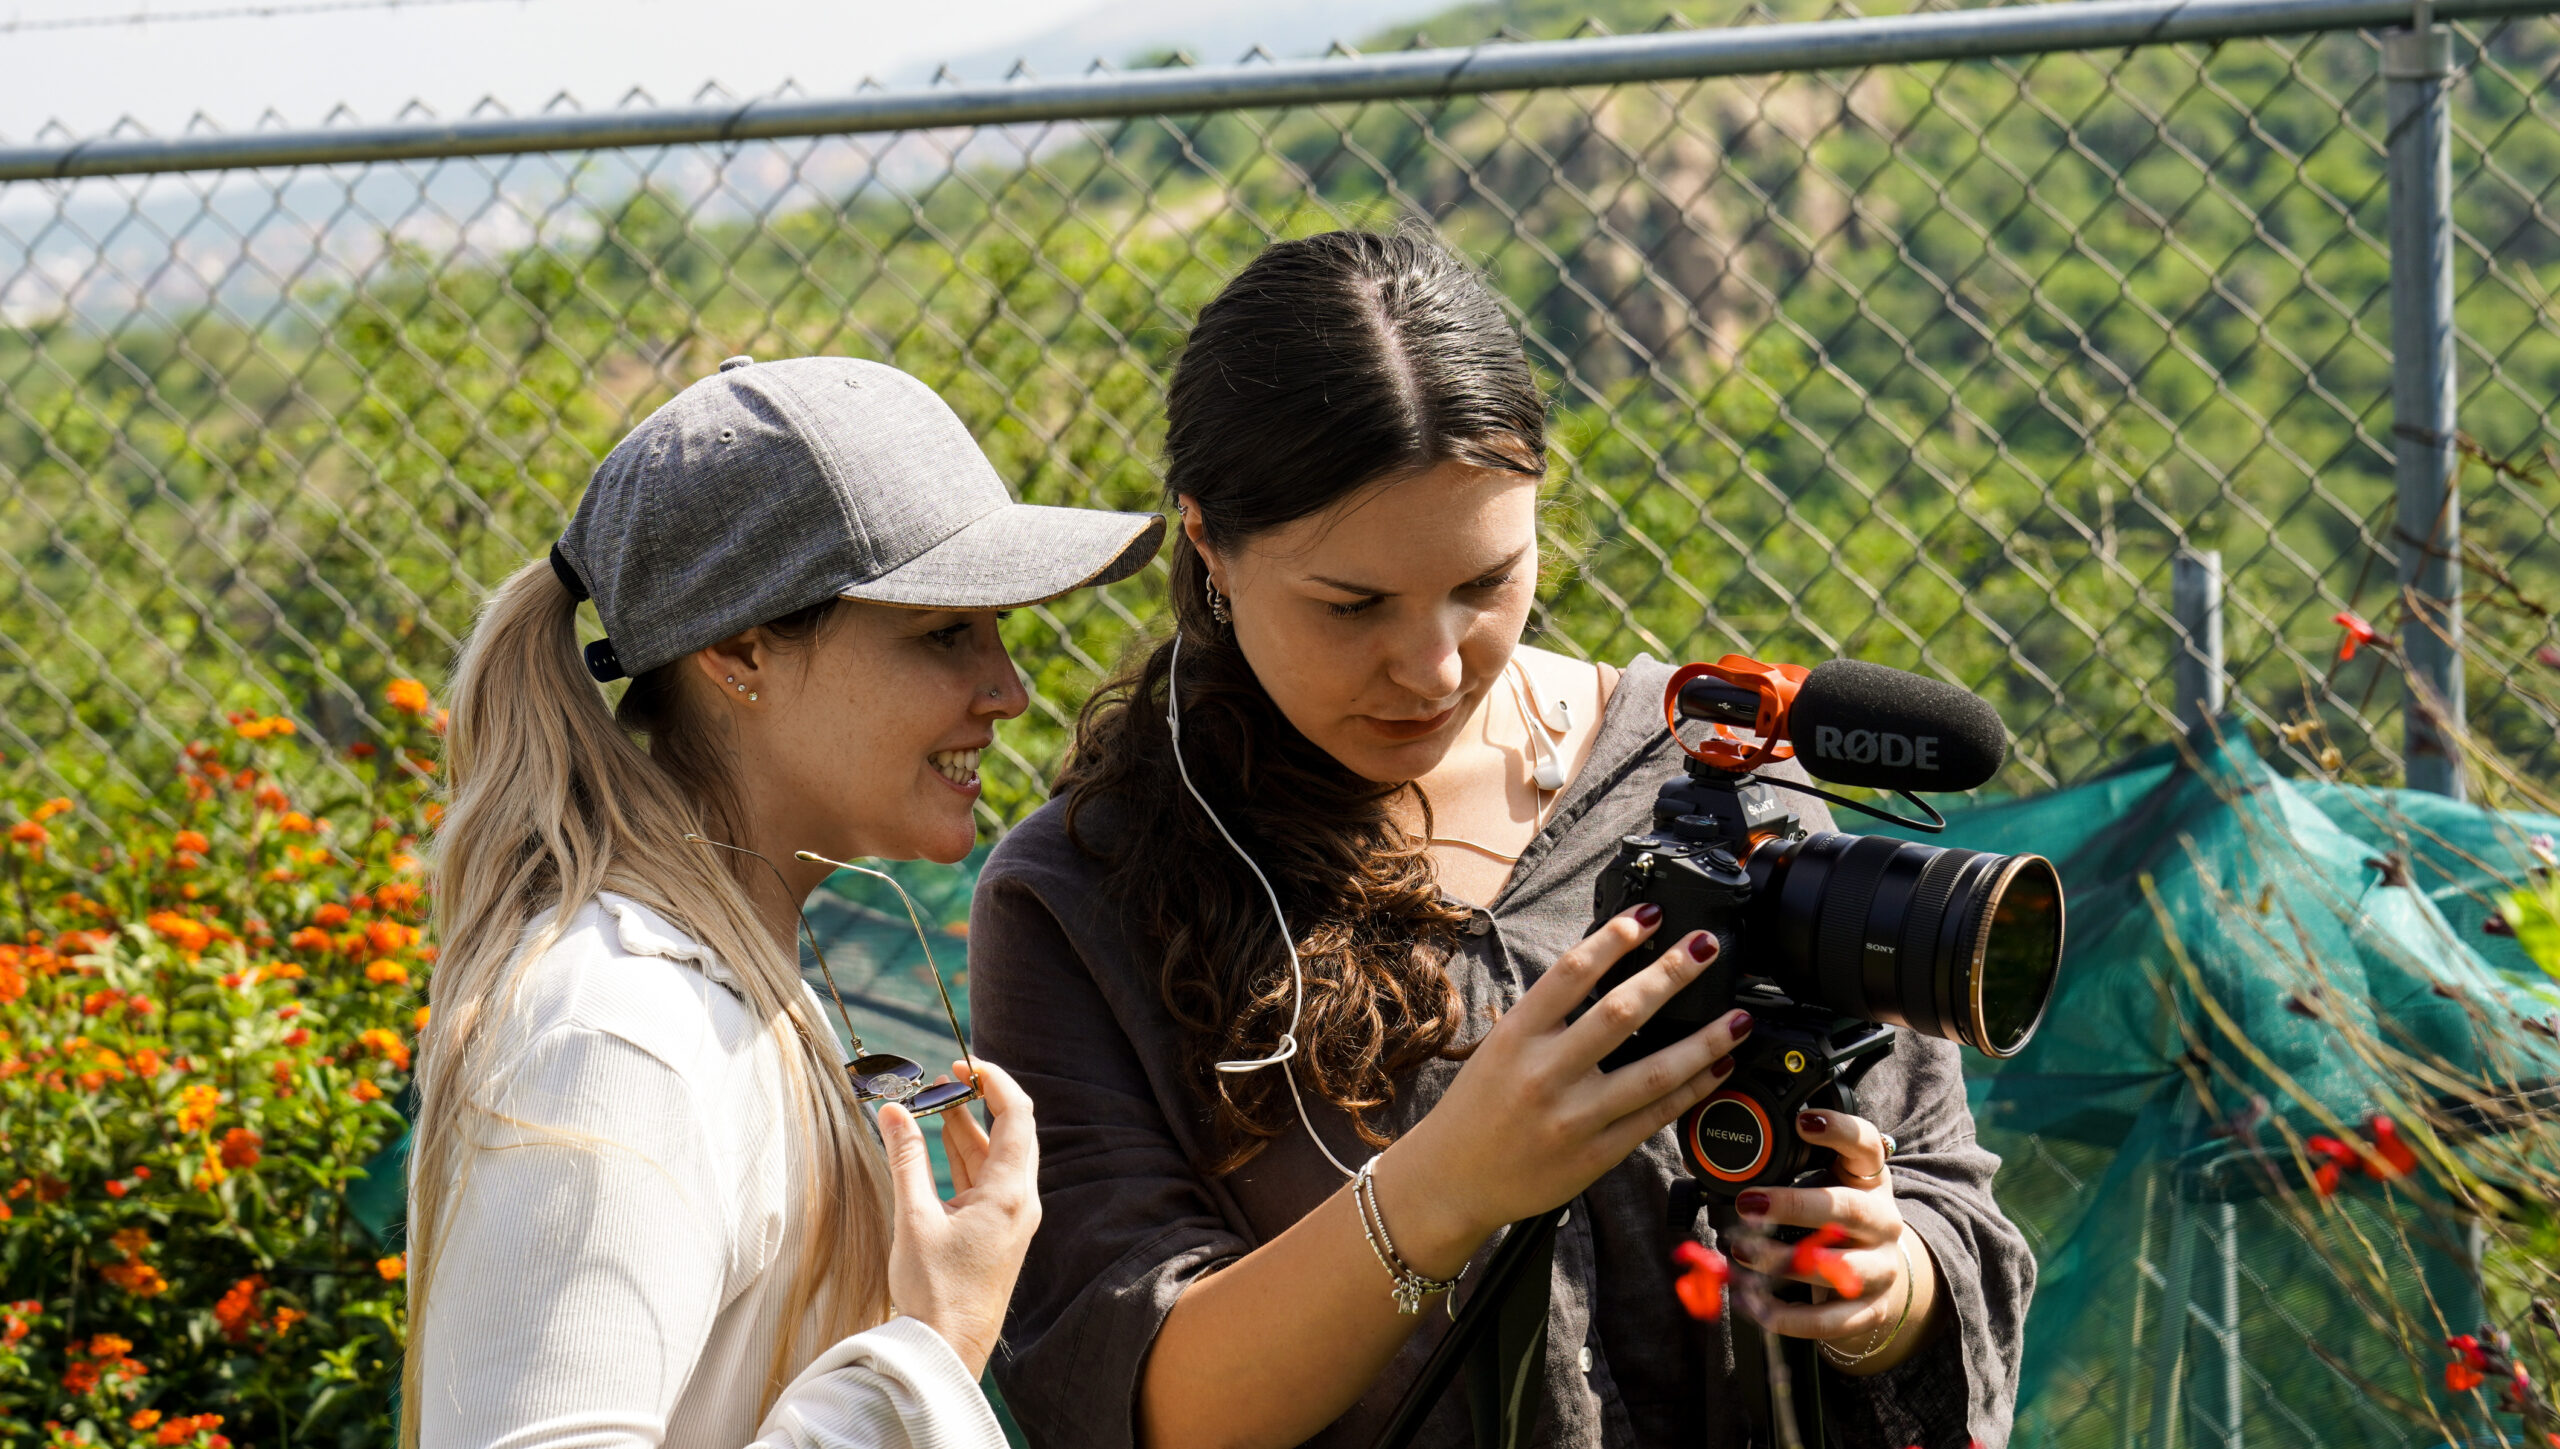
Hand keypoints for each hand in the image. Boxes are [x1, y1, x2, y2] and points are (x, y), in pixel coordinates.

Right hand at [880, 1058, 1041, 1376]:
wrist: (946, 1350)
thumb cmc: (933, 1291)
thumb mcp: (913, 1218)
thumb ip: (906, 1158)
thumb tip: (891, 1110)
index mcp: (1009, 1194)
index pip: (1016, 1115)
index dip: (993, 1080)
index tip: (962, 1061)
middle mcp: (1020, 1202)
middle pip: (1012, 1132)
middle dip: (979, 1100)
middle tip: (945, 1078)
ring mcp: (1013, 1219)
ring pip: (998, 1157)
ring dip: (969, 1128)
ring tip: (936, 1101)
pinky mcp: (999, 1233)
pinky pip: (989, 1181)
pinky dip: (967, 1157)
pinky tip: (943, 1142)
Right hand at [1370, 905, 1754, 1277]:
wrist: (1453, 1179)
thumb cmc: (1477, 1108)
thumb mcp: (1499, 1049)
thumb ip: (1548, 1018)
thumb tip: (1609, 973)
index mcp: (1515, 1038)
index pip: (1570, 974)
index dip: (1614, 938)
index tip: (1649, 915)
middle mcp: (1544, 1074)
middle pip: (1620, 1014)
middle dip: (1670, 974)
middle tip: (1707, 946)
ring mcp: (1573, 1118)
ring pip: (1653, 1073)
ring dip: (1704, 1042)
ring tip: (1738, 1018)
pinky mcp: (1595, 1156)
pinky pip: (1655, 1117)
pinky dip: (1692, 1090)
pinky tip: (1718, 1068)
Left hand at [1729, 1109, 1938, 1374]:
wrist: (1879, 1275)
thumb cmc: (1837, 1221)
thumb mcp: (1823, 1185)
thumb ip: (1782, 1172)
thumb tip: (1704, 1163)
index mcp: (1869, 1179)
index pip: (1866, 1145)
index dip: (1838, 1130)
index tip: (1802, 1121)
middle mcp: (1883, 1220)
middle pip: (1848, 1208)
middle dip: (1794, 1205)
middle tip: (1748, 1204)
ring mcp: (1882, 1267)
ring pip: (1839, 1267)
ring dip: (1783, 1262)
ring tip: (1740, 1253)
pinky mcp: (1871, 1310)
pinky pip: (1831, 1320)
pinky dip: (1790, 1317)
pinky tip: (1756, 1306)